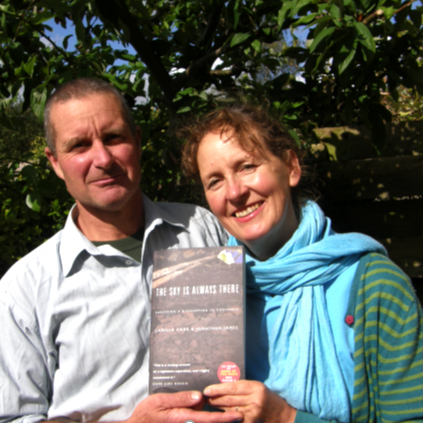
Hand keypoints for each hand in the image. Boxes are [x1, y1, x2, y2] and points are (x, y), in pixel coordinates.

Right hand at [126, 390, 242, 422]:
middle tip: (239, 415)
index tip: (238, 416)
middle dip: (224, 420)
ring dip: (215, 420)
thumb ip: (181, 399)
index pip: (208, 418)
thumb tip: (200, 397)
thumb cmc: (148, 412)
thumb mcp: (161, 401)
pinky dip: (205, 419)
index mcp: (183, 418)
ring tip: (230, 414)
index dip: (224, 418)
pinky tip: (207, 411)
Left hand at [204, 380, 296, 422]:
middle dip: (215, 398)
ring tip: (209, 404)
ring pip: (230, 410)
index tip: (207, 389)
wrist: (283, 416)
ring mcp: (253, 414)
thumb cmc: (268, 398)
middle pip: (229, 399)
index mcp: (256, 387)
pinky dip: (226, 416)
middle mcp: (254, 400)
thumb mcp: (258, 388)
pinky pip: (235, 419)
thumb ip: (242, 387)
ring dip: (218, 407)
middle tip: (204, 397)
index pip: (232, 388)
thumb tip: (223, 387)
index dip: (218, 388)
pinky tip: (219, 415)